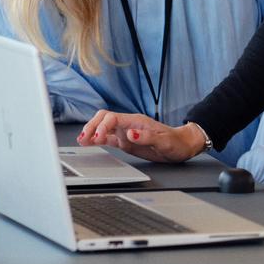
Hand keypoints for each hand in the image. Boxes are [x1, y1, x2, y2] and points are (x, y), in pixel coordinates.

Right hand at [76, 110, 206, 162]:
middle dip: (92, 126)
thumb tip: (129, 133)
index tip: (98, 138)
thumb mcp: (163, 141)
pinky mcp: (125, 142)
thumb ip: (146, 137)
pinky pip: (107, 138)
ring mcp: (125, 132)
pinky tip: (89, 143)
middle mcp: (128, 125)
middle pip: (103, 118)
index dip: (102, 126)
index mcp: (136, 121)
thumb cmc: (175, 142)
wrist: (182, 146)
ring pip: (102, 127)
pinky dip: (96, 140)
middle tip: (84, 139)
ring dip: (91, 132)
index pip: (112, 118)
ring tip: (81, 141)